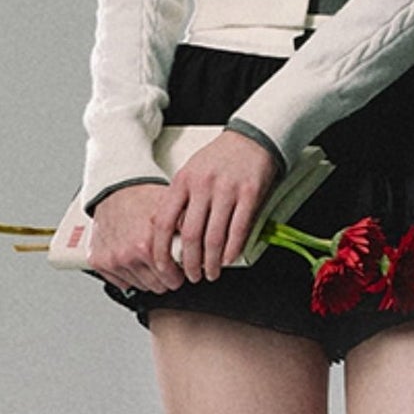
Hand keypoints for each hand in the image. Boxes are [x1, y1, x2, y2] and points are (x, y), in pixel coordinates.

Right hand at [85, 183, 185, 294]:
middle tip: (167, 263)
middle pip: (156, 287)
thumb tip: (207, 246)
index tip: (181, 270)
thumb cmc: (143, 198)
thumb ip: (188, 229)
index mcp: (145, 246)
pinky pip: (120, 283)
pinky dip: (129, 275)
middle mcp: (126, 256)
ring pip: (139, 286)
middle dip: (165, 277)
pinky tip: (134, 260)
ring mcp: (111, 261)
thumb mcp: (173, 210)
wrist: (115, 188)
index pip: (171, 280)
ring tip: (150, 258)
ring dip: (148, 276)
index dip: (180, 274)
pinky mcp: (98, 261)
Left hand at [153, 129, 281, 283]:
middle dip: (189, 263)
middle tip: (191, 276)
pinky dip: (232, 249)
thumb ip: (179, 198)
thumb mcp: (190, 172)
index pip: (163, 222)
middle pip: (190, 235)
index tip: (163, 267)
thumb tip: (164, 229)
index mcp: (183, 181)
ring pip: (214, 237)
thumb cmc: (220, 157)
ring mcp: (227, 190)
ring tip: (211, 272)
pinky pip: (239, 229)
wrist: (252, 137)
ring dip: (211, 262)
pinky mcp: (250, 194)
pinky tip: (227, 259)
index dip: (161, 250)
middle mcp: (202, 186)